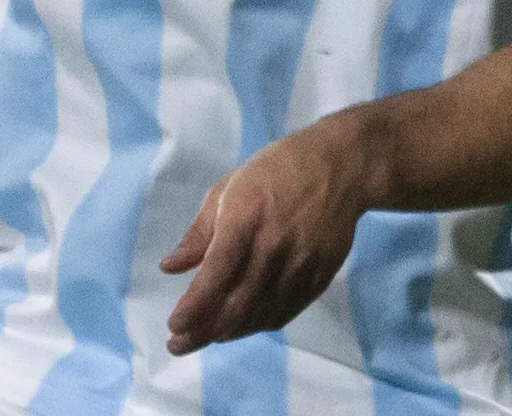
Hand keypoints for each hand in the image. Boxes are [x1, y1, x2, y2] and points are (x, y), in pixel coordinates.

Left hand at [161, 119, 374, 355]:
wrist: (342, 166)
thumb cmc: (276, 171)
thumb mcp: (228, 188)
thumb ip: (199, 232)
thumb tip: (169, 268)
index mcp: (246, 217)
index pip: (216, 274)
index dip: (194, 306)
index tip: (174, 324)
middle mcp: (274, 245)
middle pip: (236, 305)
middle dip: (202, 332)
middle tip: (178, 344)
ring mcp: (300, 264)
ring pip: (259, 316)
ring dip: (228, 333)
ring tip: (207, 335)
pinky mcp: (319, 276)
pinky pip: (284, 313)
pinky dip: (258, 325)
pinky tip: (241, 325)